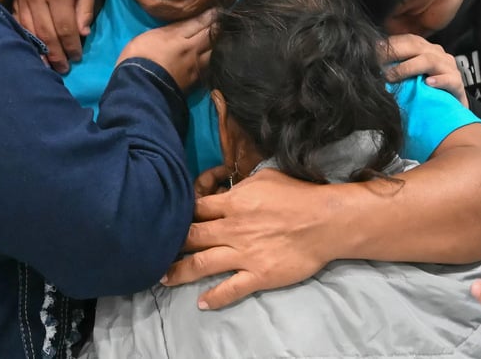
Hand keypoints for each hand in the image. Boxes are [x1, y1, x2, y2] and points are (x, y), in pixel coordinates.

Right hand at [12, 0, 94, 73]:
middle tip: (63, 69)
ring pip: (30, 30)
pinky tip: (30, 47)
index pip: (65, 30)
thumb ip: (84, 8)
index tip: (77, 58)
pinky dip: (24, 35)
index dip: (71, 47)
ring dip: (39, 50)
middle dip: (56, 55)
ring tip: (47, 64)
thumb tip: (81, 34)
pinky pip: (18, 19)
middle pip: (46, 34)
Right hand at [117, 10, 213, 91]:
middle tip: (223, 21)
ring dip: (218, 43)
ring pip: (214, 50)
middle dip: (218, 26)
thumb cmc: (137, 59)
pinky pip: (209, 66)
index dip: (210, 14)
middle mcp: (191, 48)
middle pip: (211, 34)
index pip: (199, 21)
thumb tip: (176, 29)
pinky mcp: (196, 80)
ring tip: (221, 39)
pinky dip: (212, 59)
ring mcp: (196, 65)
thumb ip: (165, 31)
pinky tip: (213, 57)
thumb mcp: (148, 37)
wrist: (142, 89)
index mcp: (177, 35)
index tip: (217, 9)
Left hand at [161, 168, 332, 308]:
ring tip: (164, 278)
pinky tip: (202, 303)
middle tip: (154, 250)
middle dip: (170, 244)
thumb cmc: (298, 194)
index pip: (195, 208)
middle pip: (191, 237)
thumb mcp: (265, 177)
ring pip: (202, 264)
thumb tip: (229, 185)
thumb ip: (242, 185)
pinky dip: (214, 298)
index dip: (179, 213)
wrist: (326, 221)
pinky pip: (230, 289)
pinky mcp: (258, 275)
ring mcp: (244, 254)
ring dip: (180, 272)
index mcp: (233, 203)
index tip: (168, 219)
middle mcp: (233, 229)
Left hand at [382, 34, 468, 106]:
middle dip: (394, 53)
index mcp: (426, 48)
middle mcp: (438, 54)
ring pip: (429, 61)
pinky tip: (427, 84)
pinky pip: (450, 80)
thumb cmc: (426, 89)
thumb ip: (396, 67)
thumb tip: (374, 64)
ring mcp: (449, 68)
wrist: (450, 107)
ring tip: (392, 76)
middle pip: (415, 47)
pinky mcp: (458, 84)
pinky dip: (438, 81)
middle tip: (377, 63)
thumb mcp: (410, 75)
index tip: (372, 50)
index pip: (407, 39)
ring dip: (407, 68)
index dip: (390, 43)